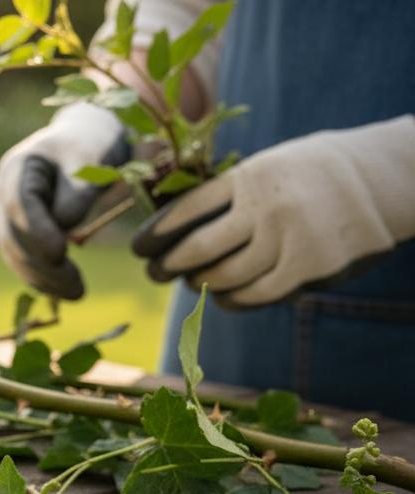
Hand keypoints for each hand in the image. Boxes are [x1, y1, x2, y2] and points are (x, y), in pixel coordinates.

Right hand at [0, 102, 129, 299]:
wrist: (84, 139)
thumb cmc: (91, 143)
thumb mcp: (91, 157)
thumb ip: (78, 190)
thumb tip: (64, 226)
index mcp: (17, 167)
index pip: (18, 205)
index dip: (36, 231)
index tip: (61, 254)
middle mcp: (2, 191)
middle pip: (12, 235)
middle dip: (42, 265)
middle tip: (78, 288)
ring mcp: (5, 212)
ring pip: (13, 253)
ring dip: (42, 278)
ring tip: (76, 293)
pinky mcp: (17, 229)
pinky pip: (22, 257)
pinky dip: (41, 276)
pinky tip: (64, 290)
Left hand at [132, 115, 414, 306]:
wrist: (383, 178)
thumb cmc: (316, 172)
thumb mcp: (270, 165)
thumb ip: (230, 191)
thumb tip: (176, 223)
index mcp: (248, 177)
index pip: (185, 210)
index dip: (155, 234)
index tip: (139, 248)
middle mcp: (264, 208)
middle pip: (197, 248)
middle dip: (168, 266)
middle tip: (155, 273)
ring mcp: (287, 239)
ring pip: (225, 276)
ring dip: (201, 284)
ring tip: (193, 282)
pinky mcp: (308, 267)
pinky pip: (257, 294)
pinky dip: (233, 300)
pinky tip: (223, 297)